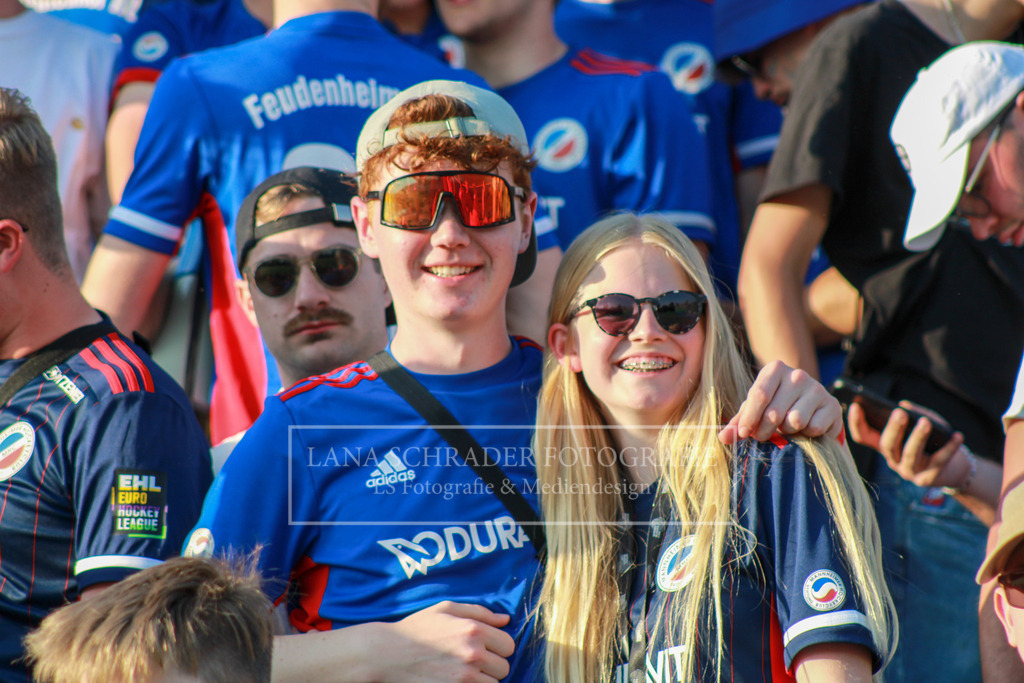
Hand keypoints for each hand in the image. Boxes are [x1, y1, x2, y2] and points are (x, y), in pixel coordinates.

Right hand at [371, 601, 514, 681]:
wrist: (388, 654)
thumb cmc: (418, 628)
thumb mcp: (446, 609)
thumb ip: (480, 612)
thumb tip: (505, 620)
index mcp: (474, 630)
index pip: (509, 645)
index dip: (498, 646)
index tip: (486, 647)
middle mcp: (473, 655)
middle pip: (504, 668)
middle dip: (492, 665)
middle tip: (473, 661)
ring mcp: (464, 678)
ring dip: (483, 680)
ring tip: (464, 671)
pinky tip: (458, 680)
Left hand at [719, 360, 842, 443]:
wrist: (811, 410)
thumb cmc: (776, 407)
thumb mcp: (755, 410)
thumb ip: (739, 422)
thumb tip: (722, 437)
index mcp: (774, 370)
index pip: (759, 395)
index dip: (749, 418)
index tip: (743, 434)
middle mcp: (797, 374)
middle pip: (774, 412)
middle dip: (765, 431)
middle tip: (764, 434)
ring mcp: (817, 388)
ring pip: (795, 421)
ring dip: (788, 432)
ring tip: (787, 427)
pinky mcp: (832, 405)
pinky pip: (814, 428)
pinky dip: (807, 434)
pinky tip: (806, 427)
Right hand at [846, 400, 968, 488]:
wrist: (955, 467)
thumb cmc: (934, 440)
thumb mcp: (923, 424)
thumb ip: (914, 413)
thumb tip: (905, 406)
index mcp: (886, 446)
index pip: (863, 437)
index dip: (856, 423)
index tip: (855, 405)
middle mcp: (893, 460)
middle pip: (886, 445)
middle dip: (892, 429)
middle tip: (899, 412)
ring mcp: (909, 471)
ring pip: (909, 454)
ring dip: (917, 437)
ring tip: (925, 422)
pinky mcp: (928, 479)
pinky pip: (938, 461)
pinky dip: (949, 448)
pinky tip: (957, 435)